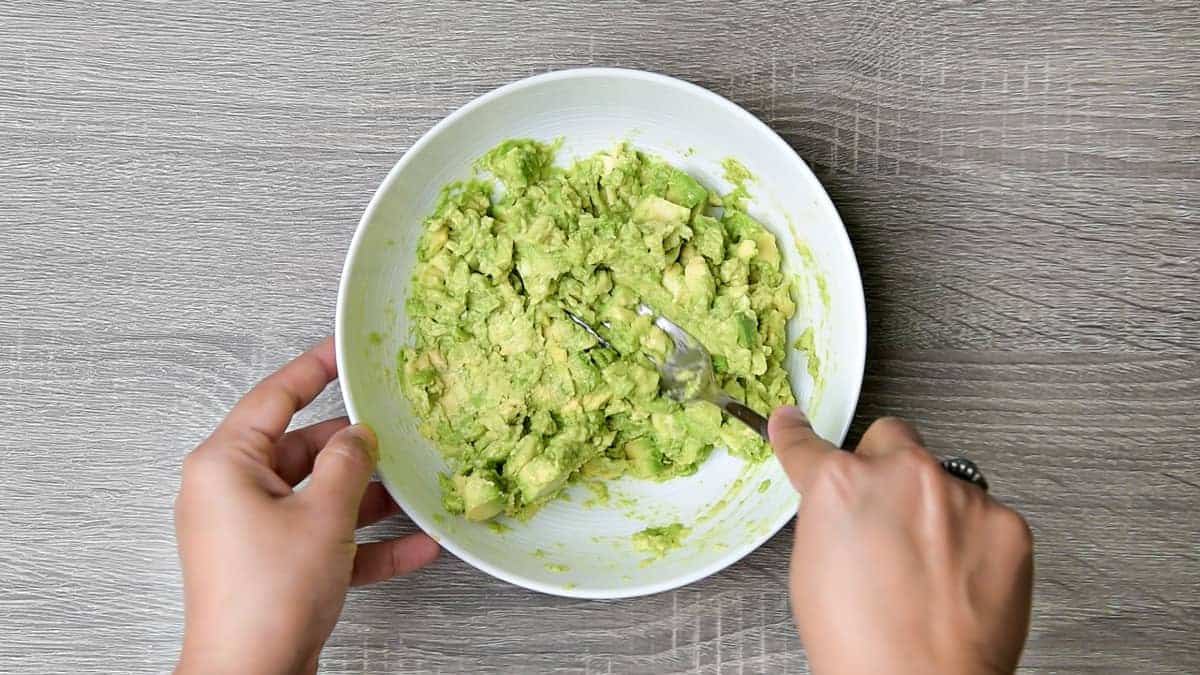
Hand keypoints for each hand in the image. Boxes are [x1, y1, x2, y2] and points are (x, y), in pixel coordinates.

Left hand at [174, 338, 439, 674]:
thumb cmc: (270, 593)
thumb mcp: (323, 514)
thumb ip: (347, 463)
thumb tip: (359, 435)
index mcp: (226, 464)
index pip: (274, 396)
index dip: (314, 368)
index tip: (343, 350)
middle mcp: (231, 493)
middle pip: (302, 450)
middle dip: (354, 450)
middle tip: (393, 433)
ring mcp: (250, 532)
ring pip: (317, 497)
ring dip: (366, 498)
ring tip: (411, 491)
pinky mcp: (271, 567)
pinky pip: (323, 540)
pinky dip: (363, 543)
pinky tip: (413, 547)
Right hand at [769, 407, 1032, 674]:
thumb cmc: (860, 645)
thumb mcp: (813, 569)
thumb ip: (830, 517)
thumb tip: (843, 507)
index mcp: (841, 484)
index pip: (810, 445)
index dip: (797, 433)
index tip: (794, 421)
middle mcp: (902, 475)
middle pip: (891, 437)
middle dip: (885, 465)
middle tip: (886, 516)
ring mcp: (959, 495)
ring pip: (944, 479)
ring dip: (934, 509)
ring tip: (927, 570)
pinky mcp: (1006, 521)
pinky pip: (985, 514)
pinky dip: (973, 539)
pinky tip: (959, 578)